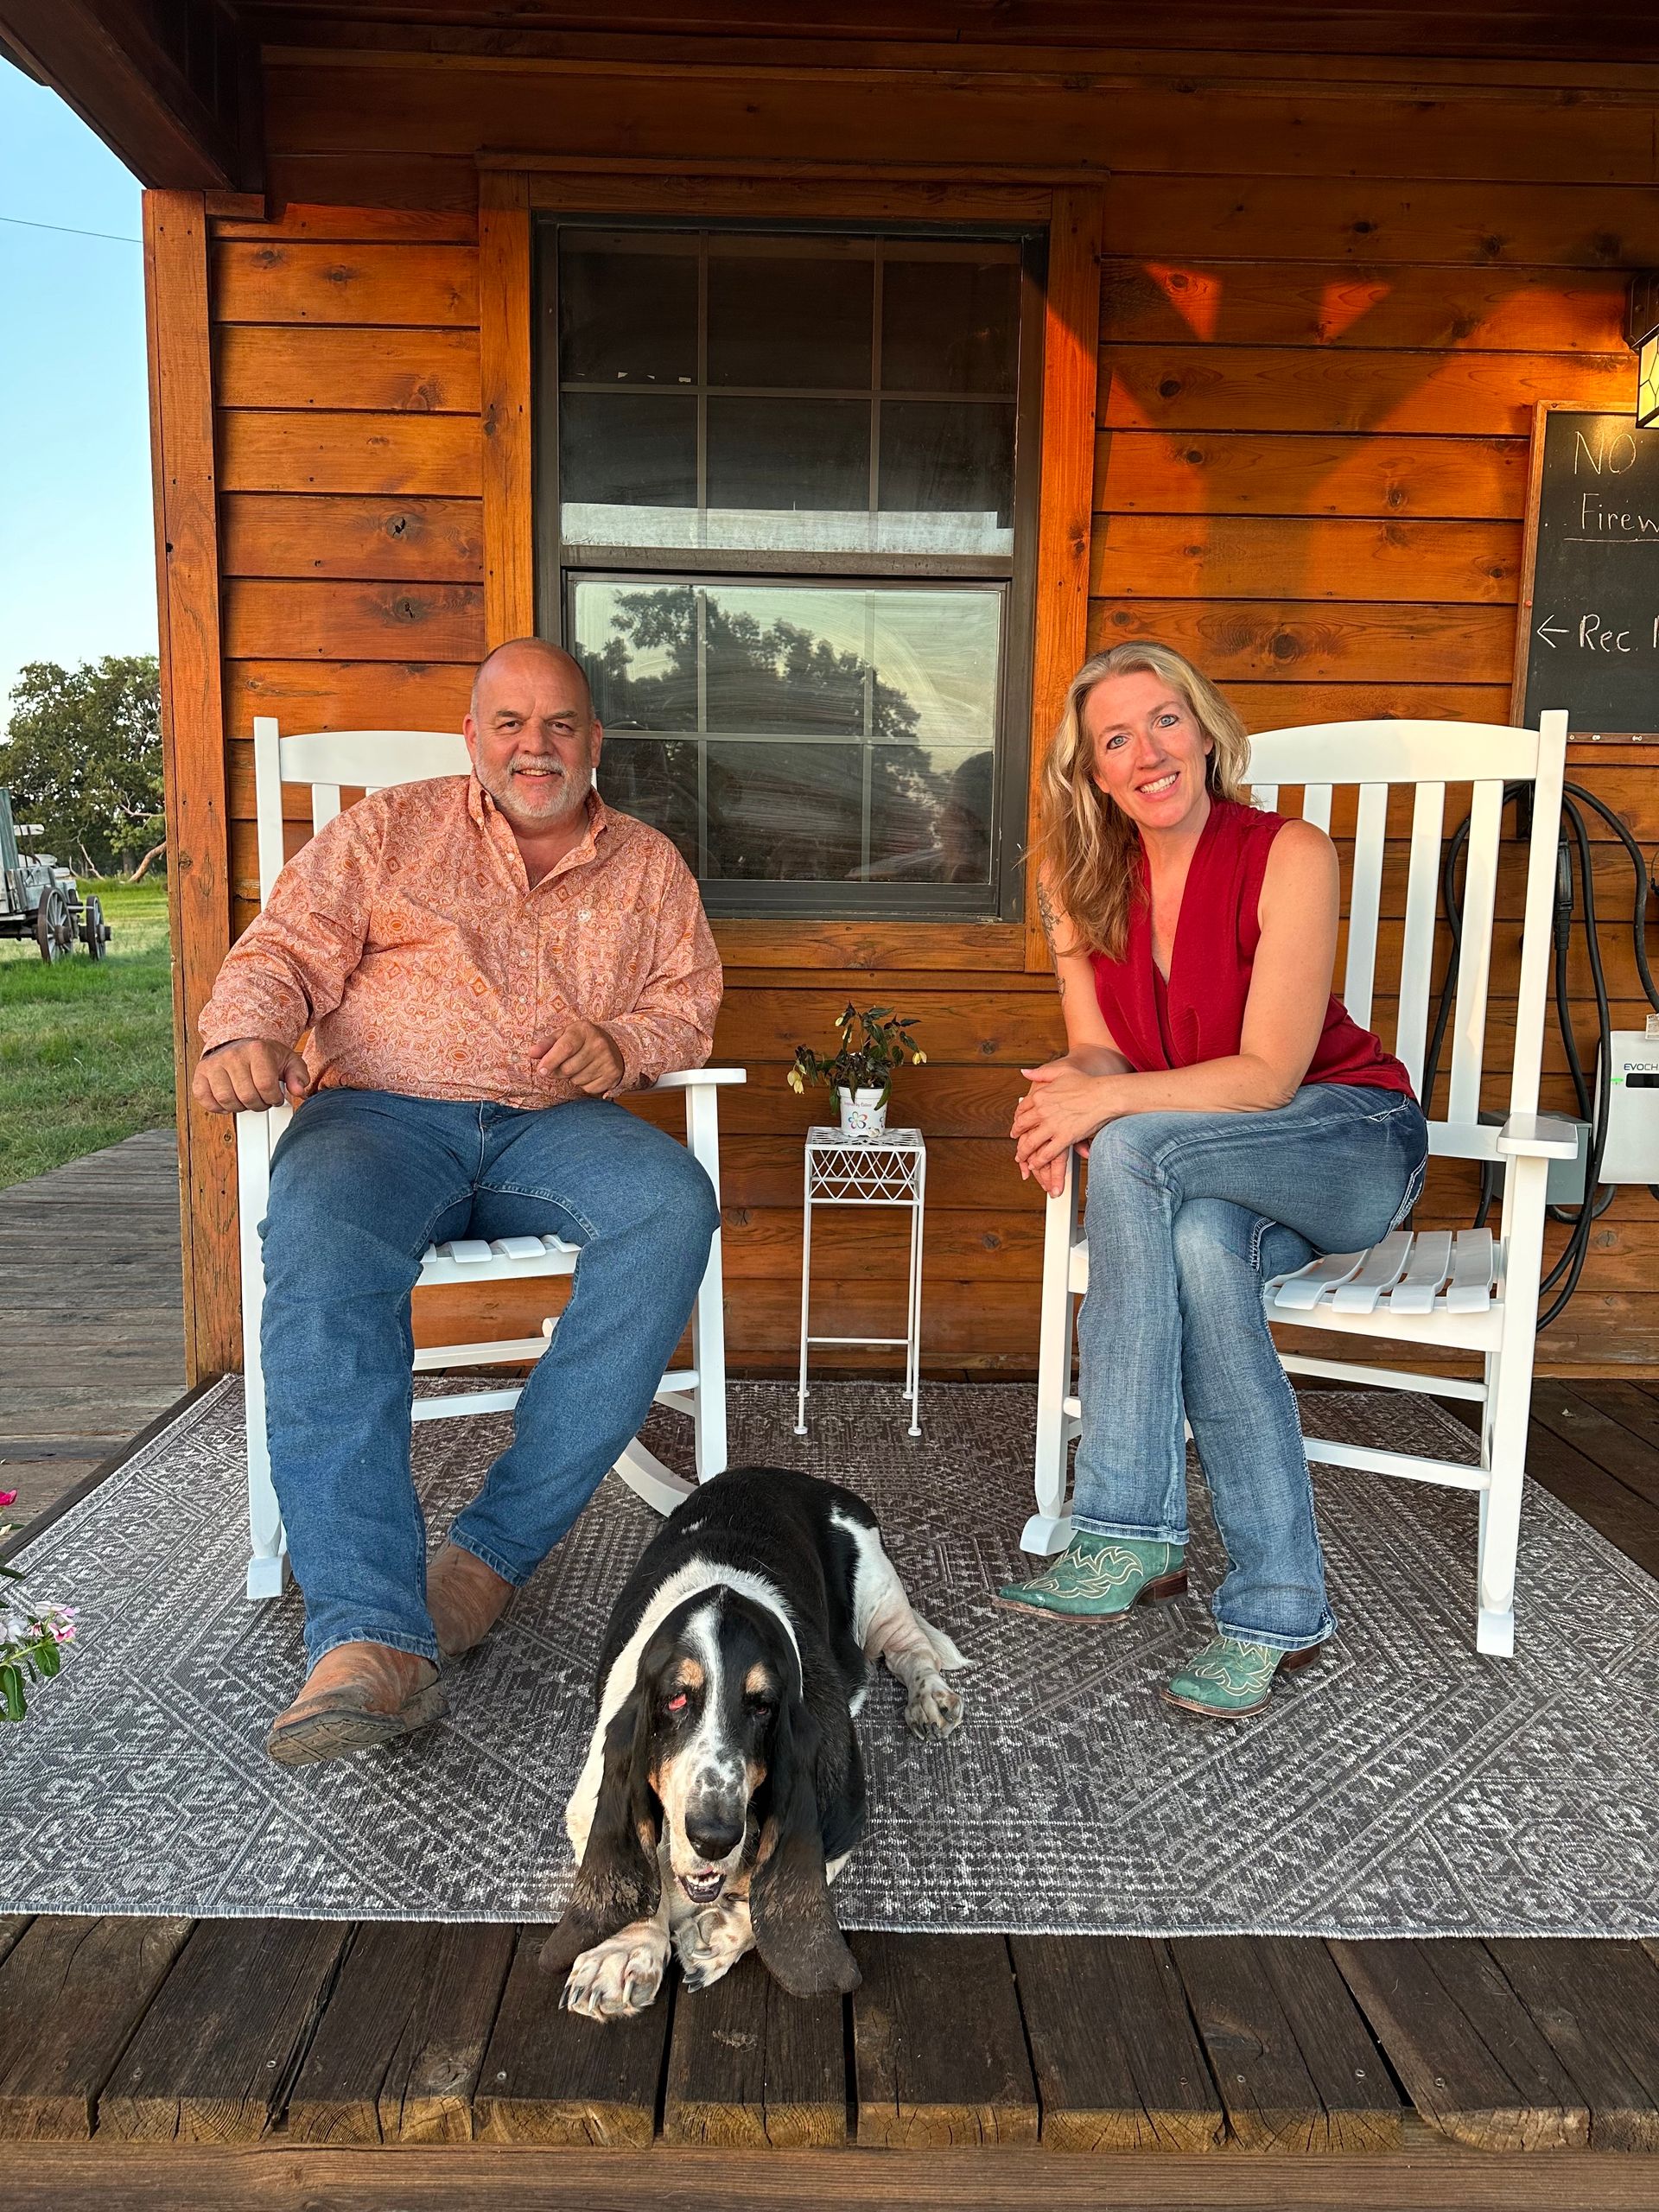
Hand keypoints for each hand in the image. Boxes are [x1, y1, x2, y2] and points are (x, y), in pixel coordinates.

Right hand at [192, 1037, 311, 1113]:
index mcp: (256, 1050)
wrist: (241, 1043)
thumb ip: (298, 1075)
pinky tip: (230, 1100)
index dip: (273, 1098)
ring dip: (240, 1107)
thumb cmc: (265, 1055)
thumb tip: (298, 1090)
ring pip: (226, 1100)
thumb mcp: (289, 1061)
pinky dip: (218, 1106)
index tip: (275, 1097)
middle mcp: (233, 1055)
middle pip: (247, 1096)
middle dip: (259, 1105)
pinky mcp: (200, 1073)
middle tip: (262, 1099)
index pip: (265, 1085)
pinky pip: (205, 1099)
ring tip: (247, 1099)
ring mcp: (214, 1064)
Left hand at [532, 1019, 624, 1096]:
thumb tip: (532, 1054)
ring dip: (573, 1078)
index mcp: (584, 1030)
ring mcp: (608, 1060)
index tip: (541, 1071)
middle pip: (568, 1069)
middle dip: (559, 1071)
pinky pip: (588, 1089)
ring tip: (580, 1066)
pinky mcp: (613, 1075)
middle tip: (563, 1065)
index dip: (550, 1061)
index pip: (565, 1048)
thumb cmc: (582, 1040)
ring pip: (577, 1080)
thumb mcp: (564, 1035)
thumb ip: (546, 1044)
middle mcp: (599, 1044)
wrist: (614, 1045)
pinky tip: (590, 1073)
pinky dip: (585, 1084)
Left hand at [1010, 1058, 1113, 1180]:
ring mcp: (1052, 1125)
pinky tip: (1035, 1164)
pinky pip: (1046, 1153)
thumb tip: (1025, 1072)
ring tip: (1020, 1157)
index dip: (1017, 1118)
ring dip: (1023, 1152)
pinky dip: (1038, 1161)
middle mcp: (1042, 1111)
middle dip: (1016, 1135)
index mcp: (1040, 1095)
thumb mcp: (1061, 1071)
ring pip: (1030, 1143)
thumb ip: (1041, 1073)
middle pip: (1022, 1127)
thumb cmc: (1087, 1083)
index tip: (1017, 1122)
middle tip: (1015, 1140)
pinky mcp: (1064, 1138)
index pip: (1021, 1109)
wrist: (1105, 1095)